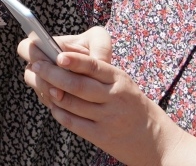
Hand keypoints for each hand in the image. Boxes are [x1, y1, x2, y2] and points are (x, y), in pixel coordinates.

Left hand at [18, 26, 180, 162]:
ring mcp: (108, 118)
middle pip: (77, 85)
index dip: (75, 60)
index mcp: (120, 80)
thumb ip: (97, 73)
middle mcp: (114, 98)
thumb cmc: (133, 106)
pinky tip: (53, 106)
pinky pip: (74, 123)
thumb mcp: (123, 84)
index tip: (57, 54)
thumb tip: (63, 59)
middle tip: (36, 65)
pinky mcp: (102, 136)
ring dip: (52, 93)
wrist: (158, 141)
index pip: (94, 66)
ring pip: (72, 104)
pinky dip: (60, 113)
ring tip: (42, 85)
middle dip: (52, 74)